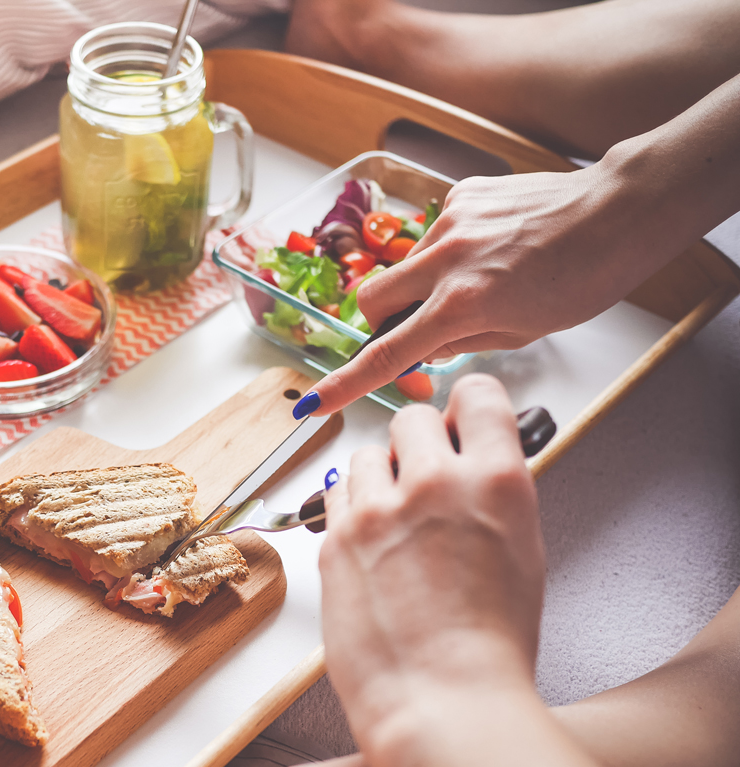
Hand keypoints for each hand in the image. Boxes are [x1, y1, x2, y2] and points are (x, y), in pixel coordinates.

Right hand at [306, 162, 654, 413]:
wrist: (618, 211)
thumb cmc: (585, 276)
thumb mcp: (522, 331)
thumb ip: (462, 340)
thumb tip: (424, 345)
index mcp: (463, 304)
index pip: (388, 353)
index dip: (348, 383)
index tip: (316, 401)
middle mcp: (446, 261)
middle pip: (370, 299)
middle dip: (380, 319)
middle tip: (415, 327)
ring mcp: (450, 223)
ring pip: (405, 265)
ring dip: (424, 282)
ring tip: (482, 278)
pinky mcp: (461, 195)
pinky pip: (435, 233)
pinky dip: (453, 249)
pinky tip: (495, 247)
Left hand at [319, 374, 546, 746]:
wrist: (443, 703)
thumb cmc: (490, 647)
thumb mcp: (521, 554)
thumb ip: (493, 497)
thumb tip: (473, 467)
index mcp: (498, 482)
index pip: (478, 394)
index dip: (468, 406)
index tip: (461, 421)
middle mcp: (437, 482)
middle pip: (413, 418)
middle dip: (419, 442)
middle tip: (425, 479)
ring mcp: (379, 508)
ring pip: (369, 452)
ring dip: (381, 475)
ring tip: (396, 522)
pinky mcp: (336, 537)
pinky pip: (336, 491)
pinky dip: (350, 505)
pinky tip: (369, 540)